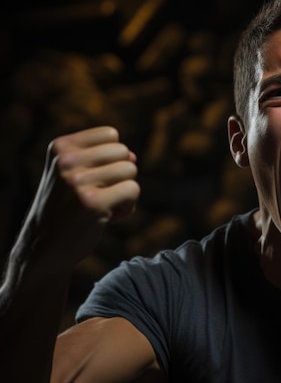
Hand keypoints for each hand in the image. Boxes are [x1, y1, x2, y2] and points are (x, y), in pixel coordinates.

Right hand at [19, 126, 139, 268]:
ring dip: (125, 192)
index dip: (112, 157)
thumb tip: (133, 155)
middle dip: (120, 174)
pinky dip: (127, 207)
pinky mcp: (93, 202)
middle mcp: (66, 161)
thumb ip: (104, 159)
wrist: (44, 248)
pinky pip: (133, 190)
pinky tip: (108, 217)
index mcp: (60, 147)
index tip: (94, 177)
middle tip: (100, 194)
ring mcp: (77, 181)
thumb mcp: (74, 174)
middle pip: (124, 152)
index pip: (111, 134)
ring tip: (103, 206)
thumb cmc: (66, 208)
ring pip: (130, 170)